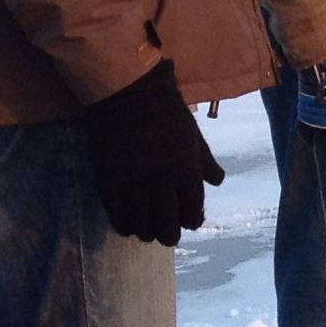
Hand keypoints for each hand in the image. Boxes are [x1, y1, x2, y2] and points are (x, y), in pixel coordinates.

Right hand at [83, 57, 223, 243]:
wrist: (127, 92)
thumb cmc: (167, 112)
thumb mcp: (194, 136)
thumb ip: (206, 163)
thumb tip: (217, 183)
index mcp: (187, 172)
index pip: (193, 215)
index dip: (191, 221)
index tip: (188, 219)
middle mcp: (162, 183)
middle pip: (168, 230)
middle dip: (170, 234)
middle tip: (166, 230)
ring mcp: (133, 184)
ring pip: (142, 228)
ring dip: (146, 232)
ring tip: (146, 227)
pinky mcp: (108, 182)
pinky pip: (118, 218)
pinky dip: (124, 226)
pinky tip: (127, 222)